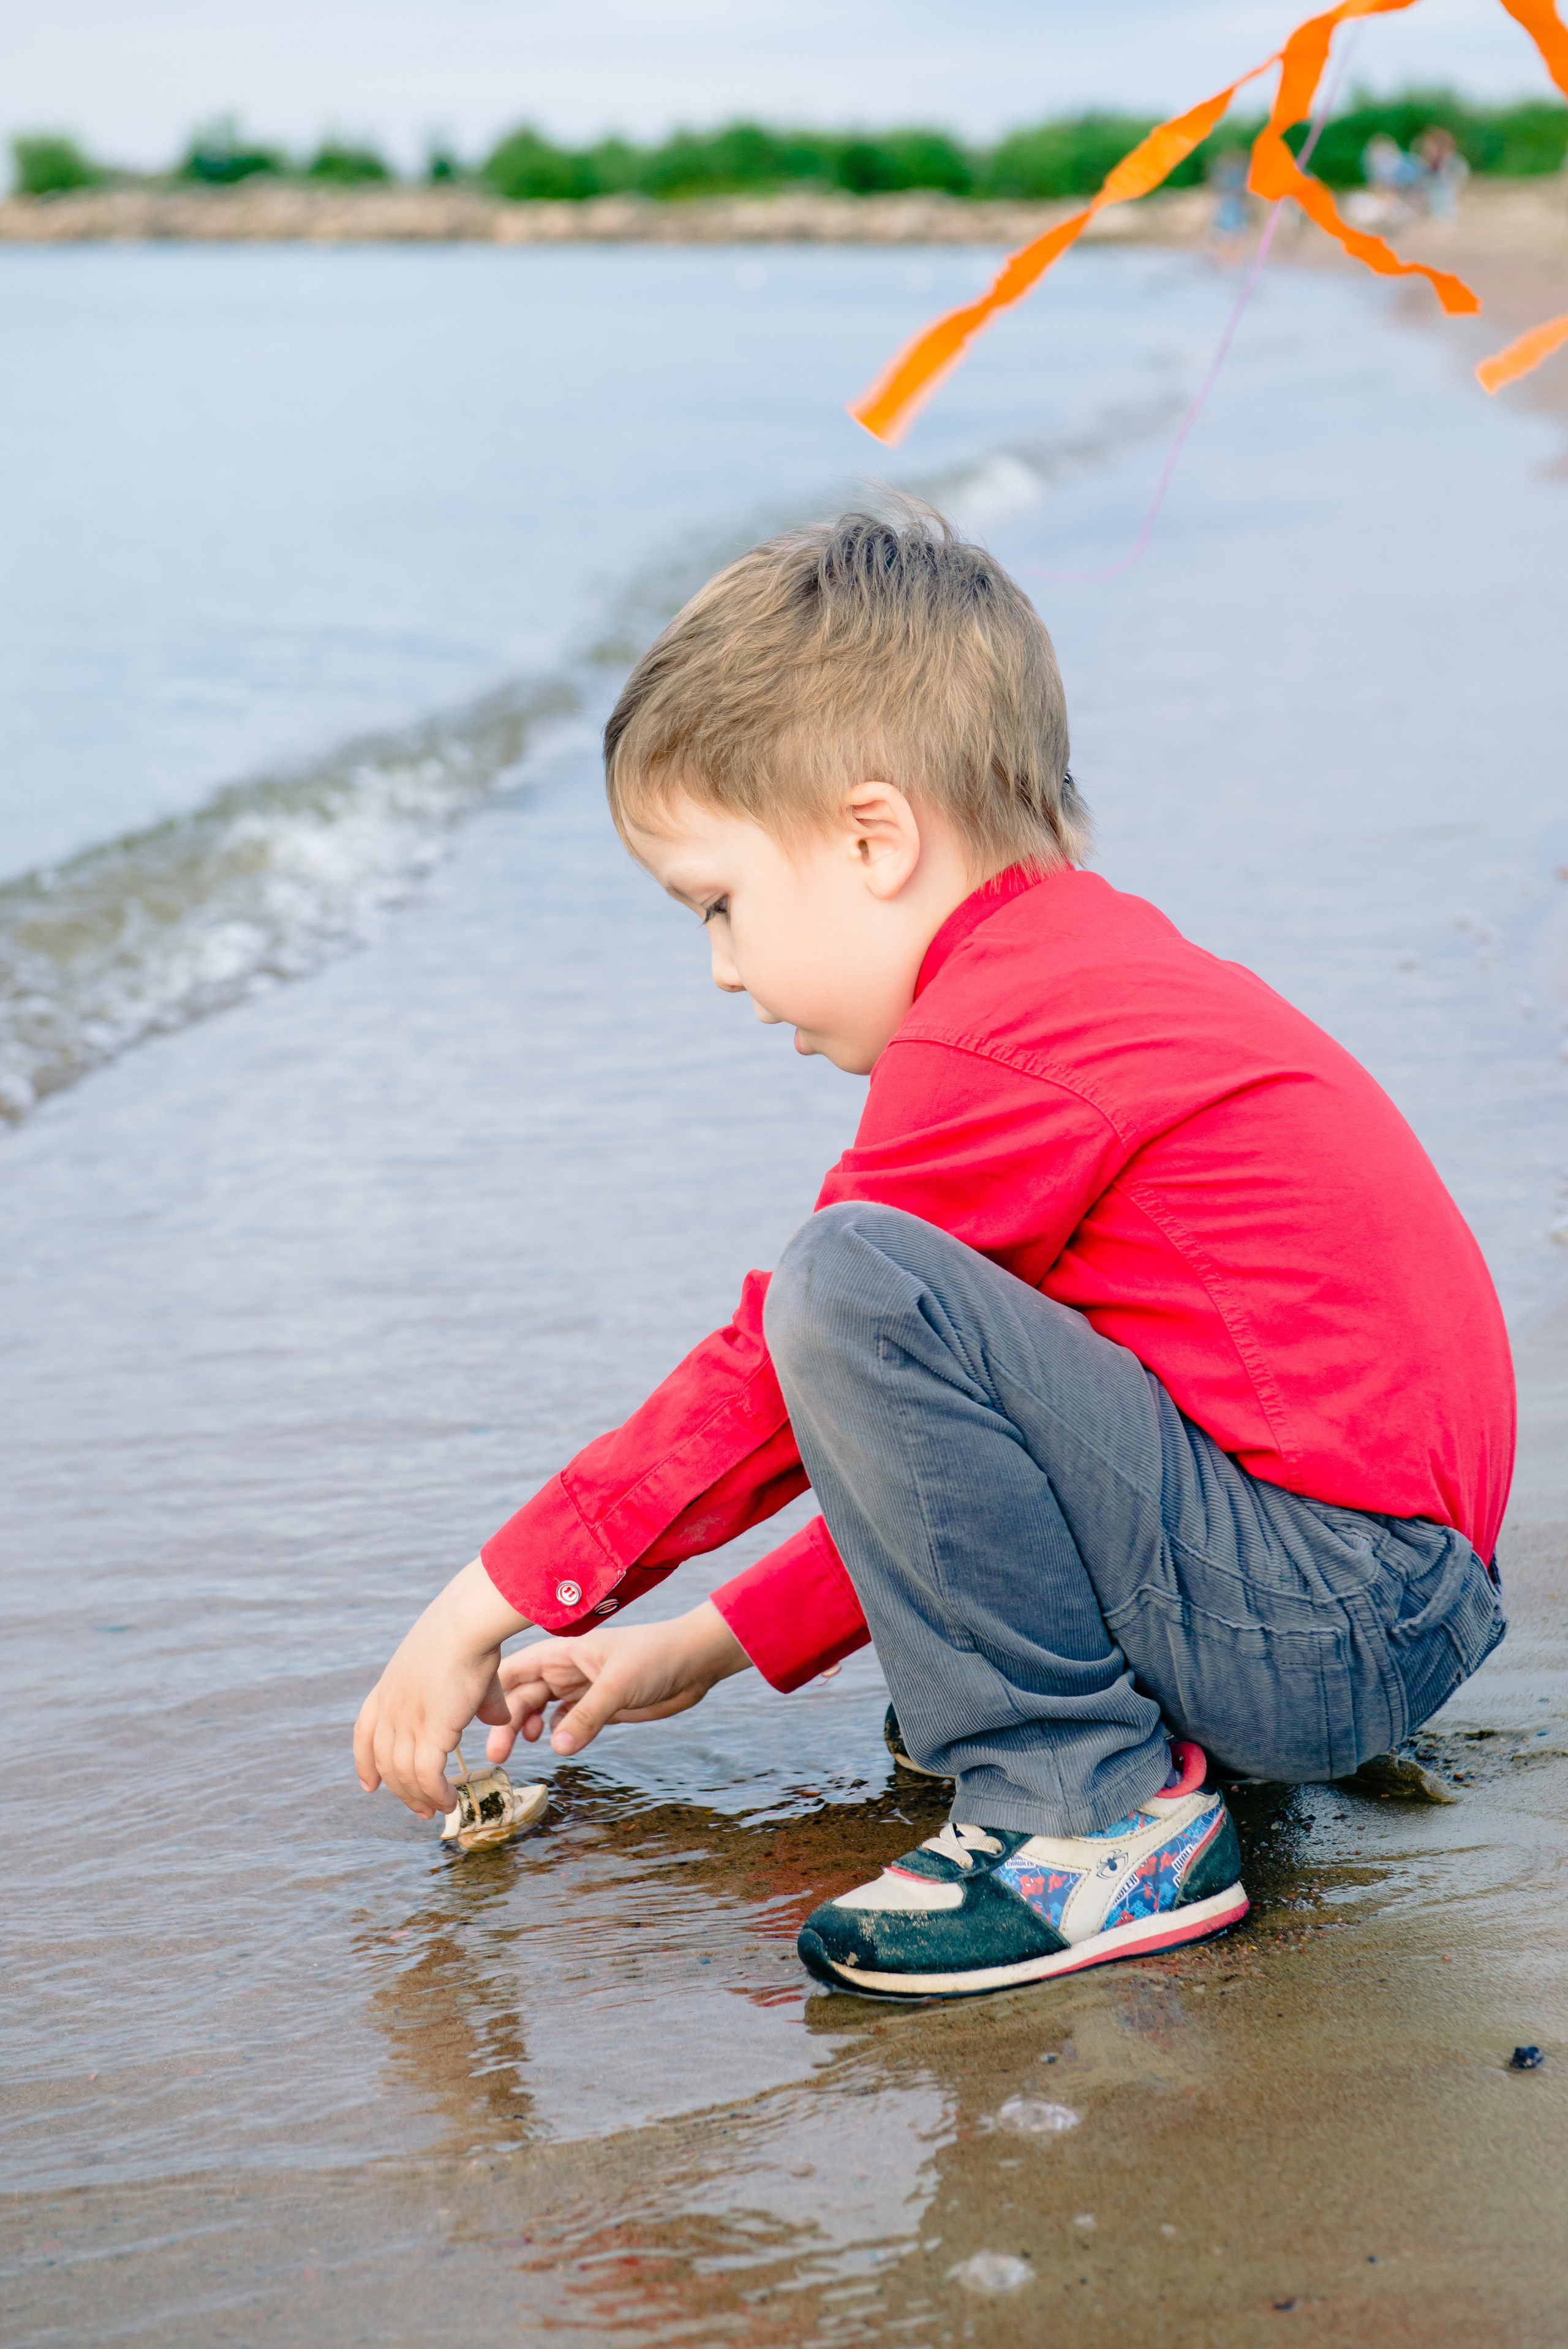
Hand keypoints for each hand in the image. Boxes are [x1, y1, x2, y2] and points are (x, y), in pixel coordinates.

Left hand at [353, 1557, 529, 1818]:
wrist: (467, 1621)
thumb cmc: (469, 1633)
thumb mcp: (462, 1668)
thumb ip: (479, 1699)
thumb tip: (497, 1717)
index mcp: (388, 1687)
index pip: (365, 1732)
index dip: (364, 1762)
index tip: (369, 1785)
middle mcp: (390, 1707)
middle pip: (385, 1761)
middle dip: (399, 1790)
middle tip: (418, 1809)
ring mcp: (406, 1720)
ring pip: (404, 1775)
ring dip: (419, 1798)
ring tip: (438, 1811)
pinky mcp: (430, 1731)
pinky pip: (427, 1776)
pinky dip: (436, 1794)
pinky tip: (449, 1802)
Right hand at [485, 1600, 750, 1761]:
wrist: (695, 1664)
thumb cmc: (658, 1658)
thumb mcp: (619, 1685)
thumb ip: (587, 1716)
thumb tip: (555, 1748)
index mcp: (564, 1651)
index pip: (517, 1668)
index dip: (494, 1689)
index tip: (476, 1716)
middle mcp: (567, 1669)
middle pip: (525, 1695)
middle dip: (507, 1721)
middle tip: (496, 1754)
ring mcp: (582, 1689)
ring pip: (542, 1710)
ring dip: (527, 1729)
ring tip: (514, 1752)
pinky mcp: (599, 1708)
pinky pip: (567, 1722)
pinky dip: (556, 1734)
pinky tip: (552, 1744)